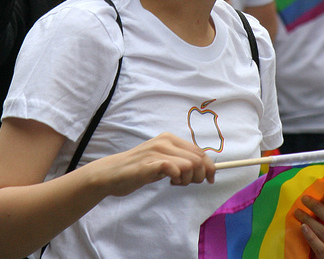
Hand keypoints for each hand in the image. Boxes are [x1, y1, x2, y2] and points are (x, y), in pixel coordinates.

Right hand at [85, 132, 214, 198]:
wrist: (112, 173)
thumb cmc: (138, 169)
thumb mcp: (162, 161)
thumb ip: (179, 160)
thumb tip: (204, 168)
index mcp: (169, 138)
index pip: (199, 151)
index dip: (209, 167)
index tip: (211, 179)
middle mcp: (165, 141)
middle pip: (198, 159)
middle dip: (199, 176)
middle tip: (186, 183)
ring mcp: (157, 151)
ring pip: (189, 164)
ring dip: (188, 179)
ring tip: (176, 182)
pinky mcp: (149, 164)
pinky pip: (174, 169)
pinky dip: (177, 178)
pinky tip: (169, 182)